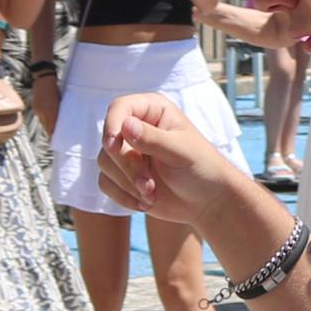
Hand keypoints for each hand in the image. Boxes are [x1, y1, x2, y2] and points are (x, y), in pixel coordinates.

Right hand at [91, 91, 253, 226]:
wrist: (206, 201)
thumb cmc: (201, 168)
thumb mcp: (181, 151)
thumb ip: (153, 139)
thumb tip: (125, 125)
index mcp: (153, 110)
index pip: (120, 107)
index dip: (112, 124)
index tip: (113, 145)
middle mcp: (135, 128)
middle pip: (110, 141)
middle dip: (128, 167)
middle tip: (150, 185)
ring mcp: (127, 151)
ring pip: (105, 163)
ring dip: (127, 183)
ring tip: (152, 194)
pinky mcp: (121, 175)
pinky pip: (105, 183)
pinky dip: (123, 196)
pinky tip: (145, 203)